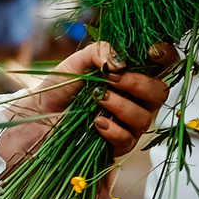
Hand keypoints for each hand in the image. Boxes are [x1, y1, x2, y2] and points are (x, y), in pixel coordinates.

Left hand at [0, 41, 171, 163]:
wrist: (34, 118)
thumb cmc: (56, 90)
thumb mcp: (74, 64)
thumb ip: (98, 53)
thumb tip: (121, 62)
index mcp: (128, 75)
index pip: (162, 64)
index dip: (164, 56)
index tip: (149, 52)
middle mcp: (133, 99)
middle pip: (160, 93)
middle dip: (140, 84)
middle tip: (113, 79)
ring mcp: (126, 124)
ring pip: (146, 118)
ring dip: (122, 106)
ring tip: (97, 100)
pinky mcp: (115, 146)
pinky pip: (128, 140)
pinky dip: (114, 130)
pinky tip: (97, 123)